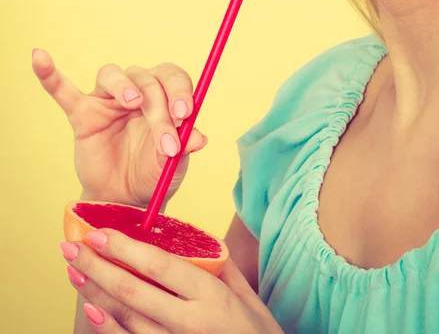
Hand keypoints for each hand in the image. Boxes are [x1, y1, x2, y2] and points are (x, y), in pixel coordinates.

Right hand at [32, 50, 206, 206]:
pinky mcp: (82, 114)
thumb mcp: (172, 166)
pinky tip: (39, 58)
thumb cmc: (152, 175)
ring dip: (124, 85)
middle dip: (158, 107)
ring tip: (132, 102)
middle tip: (166, 139)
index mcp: (163, 98)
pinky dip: (50, 75)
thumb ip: (183, 148)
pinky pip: (63, 90)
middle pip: (147, 80)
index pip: (173, 78)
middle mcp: (137, 92)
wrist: (125, 199)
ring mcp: (108, 101)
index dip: (180, 91)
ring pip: (113, 74)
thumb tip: (199, 138)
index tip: (185, 114)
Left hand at [60, 230, 283, 333]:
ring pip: (126, 318)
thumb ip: (220, 265)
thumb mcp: (247, 295)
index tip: (101, 233)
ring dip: (96, 293)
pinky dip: (108, 328)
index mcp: (211, 297)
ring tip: (75, 271)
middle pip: (133, 291)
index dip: (126, 249)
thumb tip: (194, 240)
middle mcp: (189, 322)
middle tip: (72, 248)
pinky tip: (91, 309)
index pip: (159, 266)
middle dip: (98, 267)